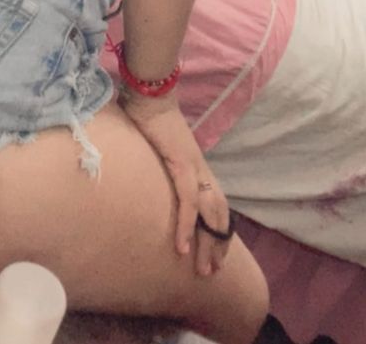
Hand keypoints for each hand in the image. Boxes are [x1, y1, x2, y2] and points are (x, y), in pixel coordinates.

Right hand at [119, 87, 231, 275]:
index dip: (218, 229)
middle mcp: (201, 169)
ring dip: (207, 243)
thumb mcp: (156, 150)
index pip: (216, 203)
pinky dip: (188, 225)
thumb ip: (158, 165)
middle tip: (212, 272)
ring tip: (202, 269)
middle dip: (218, 244)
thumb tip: (147, 177)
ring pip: (209, 212)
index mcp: (196, 166)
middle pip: (219, 213)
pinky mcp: (181, 163)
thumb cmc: (149, 116)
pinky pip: (188, 201)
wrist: (150, 93)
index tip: (215, 253)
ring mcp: (194, 166)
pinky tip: (183, 246)